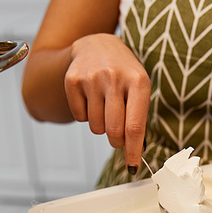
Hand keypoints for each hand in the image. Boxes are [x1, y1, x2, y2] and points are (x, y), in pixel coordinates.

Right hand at [64, 33, 150, 170]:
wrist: (97, 45)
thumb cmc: (123, 73)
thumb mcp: (138, 89)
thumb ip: (138, 119)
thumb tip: (136, 151)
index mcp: (138, 81)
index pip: (134, 126)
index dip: (133, 151)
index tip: (133, 167)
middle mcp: (114, 77)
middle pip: (113, 131)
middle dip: (116, 141)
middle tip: (117, 135)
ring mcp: (91, 78)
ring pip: (95, 127)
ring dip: (101, 126)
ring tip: (104, 107)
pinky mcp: (72, 80)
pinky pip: (79, 117)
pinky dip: (85, 115)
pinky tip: (91, 99)